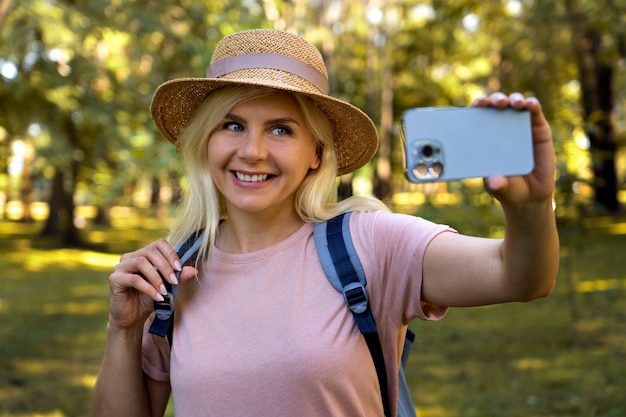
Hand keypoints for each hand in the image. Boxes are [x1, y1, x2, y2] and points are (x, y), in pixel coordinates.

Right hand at [107, 239, 197, 329]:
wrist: (132, 318)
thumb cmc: (149, 299)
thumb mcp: (167, 287)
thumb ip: (178, 278)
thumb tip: (194, 270)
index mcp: (143, 254)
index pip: (159, 243)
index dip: (171, 253)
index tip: (180, 268)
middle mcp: (131, 257)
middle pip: (150, 252)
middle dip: (166, 266)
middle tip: (175, 281)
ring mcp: (121, 267)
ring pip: (141, 262)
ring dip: (157, 277)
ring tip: (165, 291)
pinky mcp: (114, 279)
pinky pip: (134, 279)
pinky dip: (149, 288)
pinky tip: (158, 297)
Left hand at [472, 92, 554, 206]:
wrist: (531, 195)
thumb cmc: (508, 188)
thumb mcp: (500, 187)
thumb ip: (497, 184)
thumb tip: (493, 182)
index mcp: (485, 138)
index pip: (478, 117)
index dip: (477, 107)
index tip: (476, 105)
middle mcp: (501, 128)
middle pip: (496, 106)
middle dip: (494, 100)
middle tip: (495, 103)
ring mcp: (520, 126)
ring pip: (515, 104)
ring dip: (514, 99)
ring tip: (514, 103)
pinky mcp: (538, 129)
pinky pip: (534, 112)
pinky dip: (532, 104)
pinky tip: (530, 104)